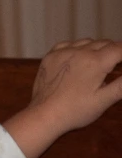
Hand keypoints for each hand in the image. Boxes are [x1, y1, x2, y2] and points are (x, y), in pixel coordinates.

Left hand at [3, 39, 121, 157]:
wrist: (44, 115)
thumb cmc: (75, 111)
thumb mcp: (105, 99)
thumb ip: (121, 85)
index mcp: (95, 62)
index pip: (119, 48)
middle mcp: (78, 52)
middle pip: (104, 43)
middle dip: (112, 52)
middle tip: (113, 67)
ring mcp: (61, 53)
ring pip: (86, 42)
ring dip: (95, 50)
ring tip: (95, 66)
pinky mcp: (49, 57)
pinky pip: (67, 45)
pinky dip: (76, 49)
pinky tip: (77, 61)